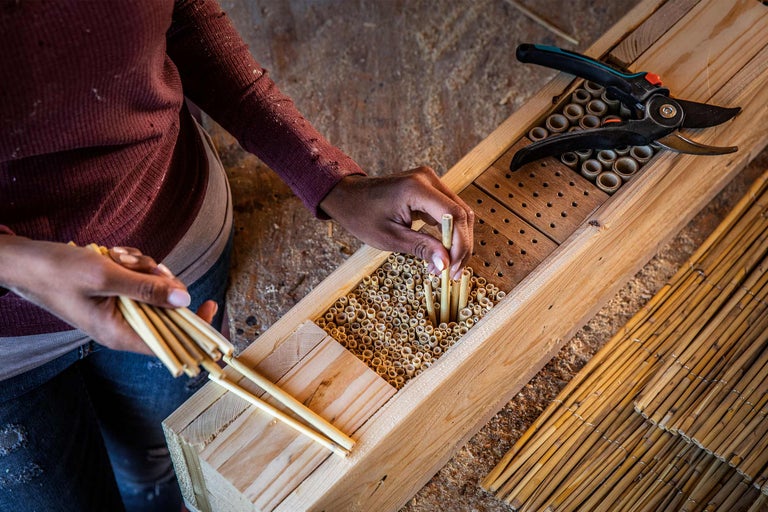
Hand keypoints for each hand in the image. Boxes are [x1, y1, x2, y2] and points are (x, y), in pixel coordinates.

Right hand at [0, 237, 191, 354]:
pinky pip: (141, 275)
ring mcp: (121, 307)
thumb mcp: (105, 276)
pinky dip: (132, 261)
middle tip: (133, 263)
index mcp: (119, 333)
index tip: (212, 304)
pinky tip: (113, 254)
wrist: (26, 259)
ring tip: (115, 256)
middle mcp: (123, 324)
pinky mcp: (117, 291)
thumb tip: (185, 298)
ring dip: (142, 265)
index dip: (194, 325)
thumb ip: (146, 288)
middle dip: (157, 278)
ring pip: (155, 285)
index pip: (170, 340)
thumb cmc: (58, 271)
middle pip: (166, 305)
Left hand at [319, 167, 473, 278]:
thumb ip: (421, 248)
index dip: (459, 244)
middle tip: (451, 273)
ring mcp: (429, 181)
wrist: (346, 196)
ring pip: (458, 213)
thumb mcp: (390, 237)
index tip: (452, 268)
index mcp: (416, 188)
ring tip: (443, 266)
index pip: (453, 216)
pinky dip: (447, 232)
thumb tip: (446, 264)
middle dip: (460, 246)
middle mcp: (428, 179)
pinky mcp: (428, 188)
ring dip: (456, 241)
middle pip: (461, 214)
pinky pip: (447, 211)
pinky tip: (438, 252)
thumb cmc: (362, 215)